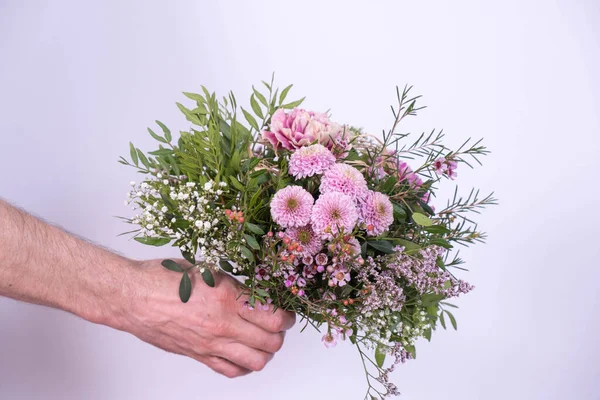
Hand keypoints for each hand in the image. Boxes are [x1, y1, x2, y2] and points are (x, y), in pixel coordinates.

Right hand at [116, 259, 295, 377]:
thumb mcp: (207, 270)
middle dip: (280, 334)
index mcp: (228, 298)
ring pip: (256, 362)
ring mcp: (211, 344)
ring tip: (263, 340)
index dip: (287, 316)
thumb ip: (235, 286)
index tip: (286, 312)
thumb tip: (257, 294)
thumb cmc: (164, 278)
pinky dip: (244, 366)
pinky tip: (244, 354)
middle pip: (271, 342)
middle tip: (278, 325)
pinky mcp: (199, 356)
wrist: (133, 297)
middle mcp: (223, 325)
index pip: (274, 317)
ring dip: (266, 352)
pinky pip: (231, 371)